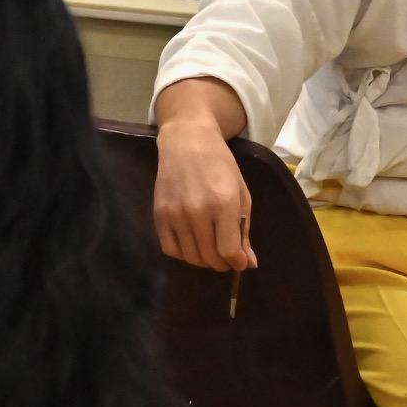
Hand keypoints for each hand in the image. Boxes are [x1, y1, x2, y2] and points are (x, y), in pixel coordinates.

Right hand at [154, 118, 255, 270]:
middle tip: (228, 259)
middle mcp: (197, 211)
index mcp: (224, 203)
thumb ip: (244, 230)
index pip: (228, 250)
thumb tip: (248, 263)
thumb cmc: (221, 166)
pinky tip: (193, 245)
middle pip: (209, 256)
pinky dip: (184, 254)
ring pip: (190, 257)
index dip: (236, 262)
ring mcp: (174, 214)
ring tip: (213, 251)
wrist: (187, 143)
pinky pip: (171, 250)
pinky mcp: (158, 216)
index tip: (241, 263)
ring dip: (204, 261)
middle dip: (222, 264)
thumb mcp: (241, 193)